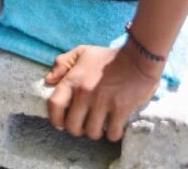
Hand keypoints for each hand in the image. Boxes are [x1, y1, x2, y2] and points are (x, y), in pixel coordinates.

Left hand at [44, 45, 159, 141]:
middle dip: (76, 130)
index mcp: (72, 80)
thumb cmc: (108, 57)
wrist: (138, 58)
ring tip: (98, 127)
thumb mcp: (82, 52)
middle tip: (82, 126)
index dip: (54, 119)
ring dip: (94, 133)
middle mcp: (84, 93)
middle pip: (72, 125)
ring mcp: (103, 103)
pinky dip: (113, 135)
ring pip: (92, 132)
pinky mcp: (121, 109)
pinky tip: (114, 128)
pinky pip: (112, 132)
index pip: (54, 105)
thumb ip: (62, 64)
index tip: (60, 123)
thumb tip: (49, 80)